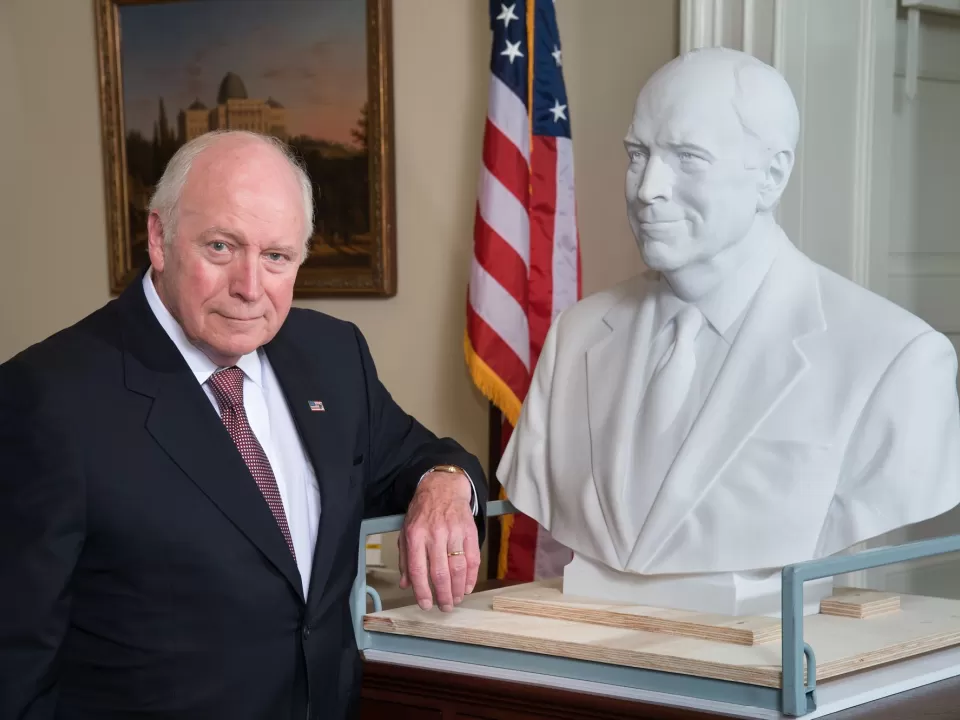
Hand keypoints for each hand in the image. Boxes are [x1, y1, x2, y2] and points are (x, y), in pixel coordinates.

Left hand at [399, 471, 479, 611]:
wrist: (443, 487)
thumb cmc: (423, 511)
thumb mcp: (406, 531)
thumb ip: (405, 558)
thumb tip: (405, 584)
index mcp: (415, 536)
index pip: (418, 569)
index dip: (422, 591)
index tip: (426, 605)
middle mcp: (435, 535)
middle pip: (440, 572)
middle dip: (443, 595)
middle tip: (445, 607)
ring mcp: (454, 532)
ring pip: (458, 568)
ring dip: (458, 589)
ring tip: (456, 600)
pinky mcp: (469, 531)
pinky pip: (473, 558)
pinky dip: (471, 576)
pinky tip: (467, 587)